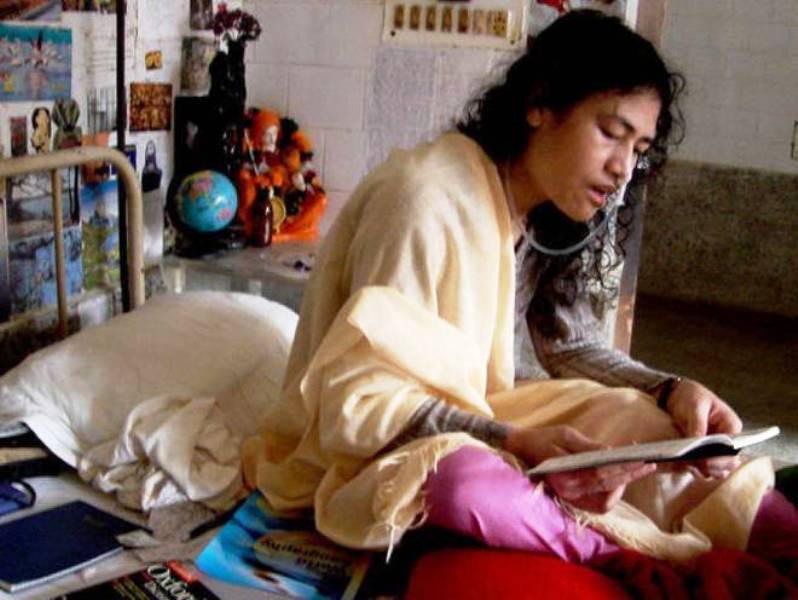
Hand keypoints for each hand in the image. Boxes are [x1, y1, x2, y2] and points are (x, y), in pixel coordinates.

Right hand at [504, 425, 656, 512]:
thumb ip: (589, 446)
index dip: (623, 468)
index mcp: (564, 474)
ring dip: (622, 486)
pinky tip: (622, 478)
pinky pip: (598, 503)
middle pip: (606, 487)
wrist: (522, 449)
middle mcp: (567, 491)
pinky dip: (612, 493)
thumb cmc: (543, 438)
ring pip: (605, 500)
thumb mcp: (566, 435)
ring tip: (637, 470)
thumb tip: (613, 452)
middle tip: (649, 464)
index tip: (641, 459)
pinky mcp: (573, 498)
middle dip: (630, 476)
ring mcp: (570, 497)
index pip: (600, 474)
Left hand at [662, 378, 742, 477]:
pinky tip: (685, 466)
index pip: (733, 448)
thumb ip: (697, 425)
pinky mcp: (703, 454)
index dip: (721, 458)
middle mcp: (727, 441)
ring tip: (689, 466)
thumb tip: (698, 446)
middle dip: (712, 467)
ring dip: (704, 471)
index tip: (706, 462)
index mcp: (732, 426)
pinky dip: (696, 470)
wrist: (676, 394)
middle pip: (727, 463)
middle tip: (694, 465)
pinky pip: (703, 468)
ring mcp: (716, 449)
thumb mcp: (695, 406)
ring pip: (716, 469)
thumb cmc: (690, 395)